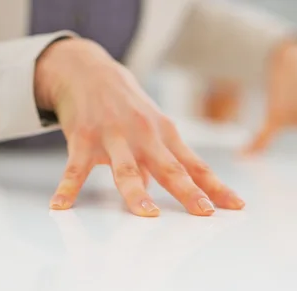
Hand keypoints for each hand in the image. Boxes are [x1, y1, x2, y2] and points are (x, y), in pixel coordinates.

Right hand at [35, 38, 244, 216]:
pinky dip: (68, 187)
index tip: (236, 206)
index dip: (216, 187)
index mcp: (166, 136)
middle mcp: (144, 136)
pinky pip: (75, 168)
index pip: (196, 166)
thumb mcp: (151, 128)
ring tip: (147, 215)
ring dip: (137, 193)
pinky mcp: (83, 138)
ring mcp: (114, 137)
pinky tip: (60, 205)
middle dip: (189, 192)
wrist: (88, 70)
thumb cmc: (128, 106)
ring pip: (127, 169)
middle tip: (204, 212)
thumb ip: (162, 162)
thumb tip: (169, 192)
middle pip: (170, 169)